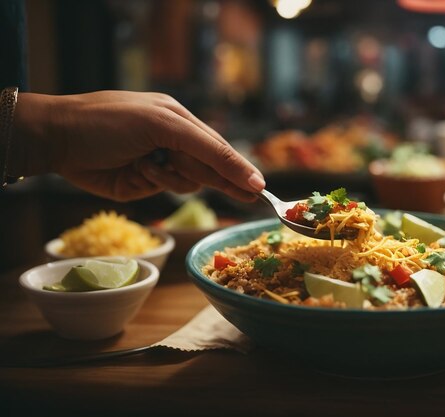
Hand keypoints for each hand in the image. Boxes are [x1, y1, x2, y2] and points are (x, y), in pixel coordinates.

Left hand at [10, 91, 264, 201]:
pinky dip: (155, 182)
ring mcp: (157, 164)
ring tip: (150, 164)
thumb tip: (250, 176)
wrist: (57, 138)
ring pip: (187, 183)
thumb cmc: (111, 122)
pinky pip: (164, 191)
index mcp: (179, 120)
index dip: (239, 169)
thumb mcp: (166, 126)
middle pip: (208, 167)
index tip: (260, 188)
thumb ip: (211, 150)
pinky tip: (138, 170)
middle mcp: (172, 142)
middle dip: (221, 180)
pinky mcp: (141, 184)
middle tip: (249, 198)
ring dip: (173, 178)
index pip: (219, 148)